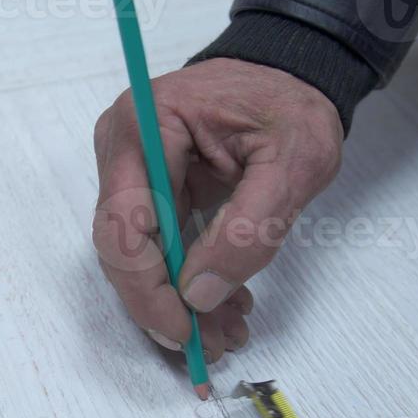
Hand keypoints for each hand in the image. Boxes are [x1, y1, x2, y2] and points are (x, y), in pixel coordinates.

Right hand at [91, 58, 343, 362]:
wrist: (293, 71)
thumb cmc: (291, 103)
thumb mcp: (294, 162)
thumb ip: (250, 228)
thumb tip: (201, 295)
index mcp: (145, 125)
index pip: (123, 223)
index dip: (146, 287)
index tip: (183, 331)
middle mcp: (123, 148)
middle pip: (123, 247)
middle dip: (164, 304)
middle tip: (211, 346)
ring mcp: (132, 169)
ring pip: (140, 255)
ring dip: (180, 300)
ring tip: (228, 333)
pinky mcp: (151, 188)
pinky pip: (160, 246)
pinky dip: (189, 279)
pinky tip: (225, 304)